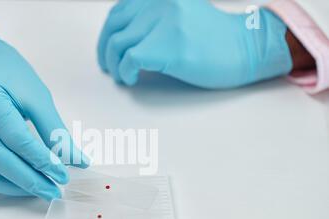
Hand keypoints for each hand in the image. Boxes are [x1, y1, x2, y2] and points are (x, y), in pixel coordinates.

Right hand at [0, 22, 87, 199]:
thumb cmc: (6, 71)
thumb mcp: (35, 94)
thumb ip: (54, 130)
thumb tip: (77, 161)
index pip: (17, 140)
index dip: (43, 162)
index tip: (63, 177)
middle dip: (28, 181)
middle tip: (53, 191)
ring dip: (7, 188)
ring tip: (33, 190)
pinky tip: (6, 185)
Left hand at [98, 0, 292, 88]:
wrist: (245, 49)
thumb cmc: (213, 38)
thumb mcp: (179, 15)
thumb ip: (152, 18)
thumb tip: (122, 38)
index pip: (118, 11)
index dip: (106, 35)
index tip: (107, 52)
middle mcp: (159, 3)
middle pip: (113, 28)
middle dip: (104, 51)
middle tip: (108, 68)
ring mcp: (164, 23)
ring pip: (117, 45)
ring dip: (114, 65)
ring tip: (122, 77)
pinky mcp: (169, 46)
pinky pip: (130, 60)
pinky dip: (125, 73)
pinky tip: (132, 79)